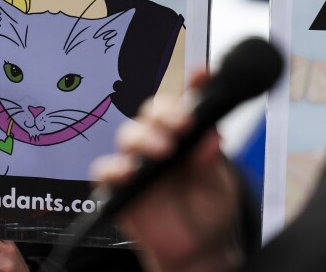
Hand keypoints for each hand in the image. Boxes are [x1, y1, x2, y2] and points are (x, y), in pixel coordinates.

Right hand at [91, 71, 242, 271]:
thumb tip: (211, 138)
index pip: (187, 101)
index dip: (194, 84)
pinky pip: (105, 170)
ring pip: (129, 134)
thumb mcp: (220, 185)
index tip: (204, 76)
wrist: (197, 250)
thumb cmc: (208, 210)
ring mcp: (138, 162)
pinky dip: (114, 168)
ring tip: (163, 150)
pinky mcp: (118, 187)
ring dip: (144, 137)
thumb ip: (212, 162)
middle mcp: (160, 140)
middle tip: (184, 123)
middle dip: (166, 112)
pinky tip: (129, 172)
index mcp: (187, 133)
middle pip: (152, 111)